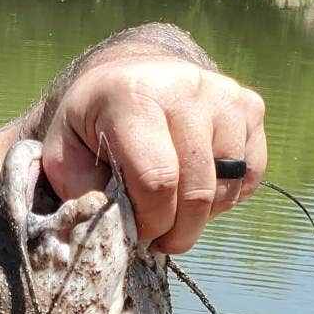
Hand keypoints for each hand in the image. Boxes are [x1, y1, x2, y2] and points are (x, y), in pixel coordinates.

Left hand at [41, 51, 266, 254]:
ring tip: (173, 209)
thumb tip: (116, 226)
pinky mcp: (250, 106)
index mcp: (135, 97)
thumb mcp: (63, 153)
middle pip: (197, 191)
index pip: (158, 182)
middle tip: (159, 238)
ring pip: (228, 188)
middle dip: (177, 231)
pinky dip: (226, 197)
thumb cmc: (93, 123)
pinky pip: (250, 176)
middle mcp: (186, 88)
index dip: (150, 223)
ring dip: (201, 216)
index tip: (137, 233)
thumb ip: (81, 191)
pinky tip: (196, 187)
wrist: (129, 76)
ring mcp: (225, 95)